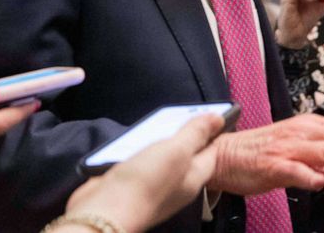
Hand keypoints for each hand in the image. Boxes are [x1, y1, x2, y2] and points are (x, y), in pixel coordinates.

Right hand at [62, 114, 223, 232]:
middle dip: (183, 132)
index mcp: (194, 177)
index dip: (213, 130)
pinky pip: (140, 161)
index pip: (212, 150)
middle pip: (187, 152)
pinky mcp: (132, 183)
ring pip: (162, 155)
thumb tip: (218, 119)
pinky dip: (138, 149)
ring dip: (158, 139)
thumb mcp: (176, 150)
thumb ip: (196, 134)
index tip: (211, 110)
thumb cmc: (145, 184)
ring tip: (155, 121)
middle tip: (180, 111)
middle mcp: (177, 183)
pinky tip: (133, 139)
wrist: (104, 212)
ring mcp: (154, 184)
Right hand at [207, 113, 323, 195]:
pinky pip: (291, 170)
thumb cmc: (264, 156)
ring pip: (322, 151)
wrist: (224, 156)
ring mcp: (287, 149)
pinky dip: (305, 175)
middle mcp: (302, 135)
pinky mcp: (270, 165)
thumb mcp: (305, 162)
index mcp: (311, 130)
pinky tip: (319, 181)